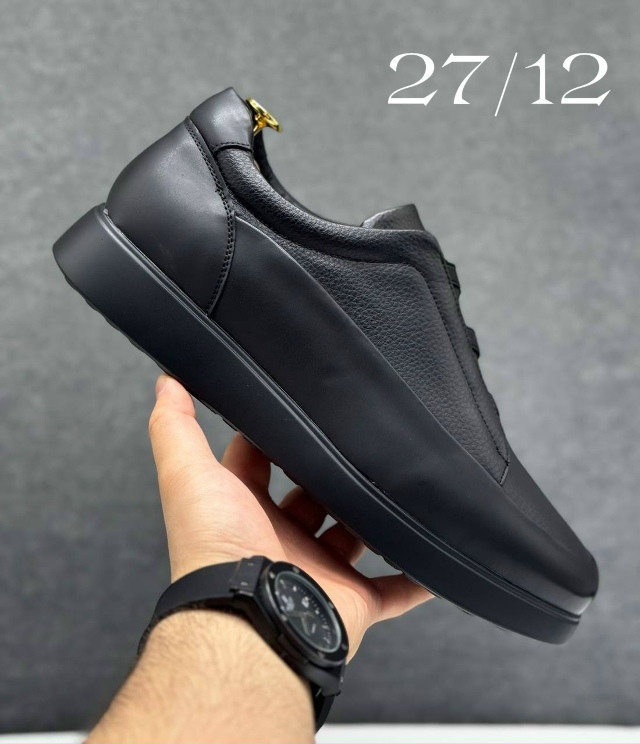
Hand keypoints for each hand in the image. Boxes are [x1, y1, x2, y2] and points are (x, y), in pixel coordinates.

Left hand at [149, 374, 431, 656]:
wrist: (250, 621)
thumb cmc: (215, 547)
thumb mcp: (187, 474)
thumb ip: (174, 428)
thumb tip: (167, 382)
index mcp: (247, 510)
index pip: (262, 463)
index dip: (277, 437)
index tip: (303, 408)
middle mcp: (282, 540)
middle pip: (315, 497)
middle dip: (333, 473)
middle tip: (361, 440)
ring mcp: (320, 571)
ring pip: (356, 537)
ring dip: (376, 518)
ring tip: (402, 483)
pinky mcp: (354, 601)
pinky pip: (394, 590)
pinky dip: (416, 577)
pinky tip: (435, 557)